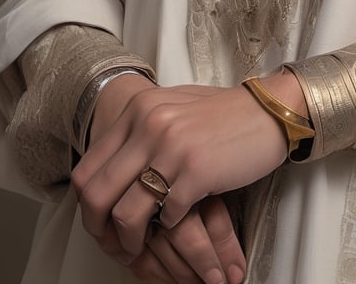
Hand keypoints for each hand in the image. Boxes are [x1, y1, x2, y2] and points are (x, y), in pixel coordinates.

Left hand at [71, 74, 301, 271]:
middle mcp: (149, 124)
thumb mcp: (172, 109)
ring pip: (126, 212)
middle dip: (100, 228)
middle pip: (98, 193)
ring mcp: (172, 147)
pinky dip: (170, 228)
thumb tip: (109, 169)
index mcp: (139, 109)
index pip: (89, 166)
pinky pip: (166, 216)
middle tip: (113, 242)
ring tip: (141, 246)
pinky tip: (179, 223)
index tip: (99, 221)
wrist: (268, 112)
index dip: (87, 204)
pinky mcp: (196, 171)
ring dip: (131, 239)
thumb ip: (140, 131)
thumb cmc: (222, 116)